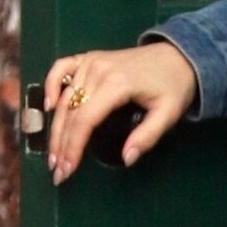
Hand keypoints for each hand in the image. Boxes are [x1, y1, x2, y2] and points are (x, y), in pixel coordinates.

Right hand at [43, 41, 199, 183]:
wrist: (178, 56)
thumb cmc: (174, 86)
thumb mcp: (168, 114)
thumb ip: (147, 137)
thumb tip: (126, 158)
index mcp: (117, 84)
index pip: (85, 120)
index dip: (73, 147)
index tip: (67, 169)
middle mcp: (98, 70)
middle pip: (70, 112)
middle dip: (61, 144)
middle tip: (57, 170)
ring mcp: (91, 61)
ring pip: (64, 98)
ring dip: (55, 127)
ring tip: (54, 153)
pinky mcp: (88, 57)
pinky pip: (61, 68)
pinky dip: (50, 84)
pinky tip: (48, 106)